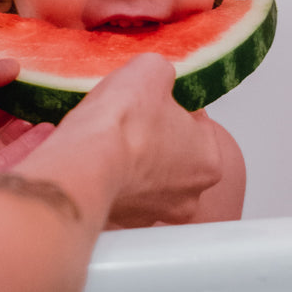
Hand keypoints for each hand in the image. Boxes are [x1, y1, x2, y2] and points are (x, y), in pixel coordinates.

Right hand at [67, 53, 222, 227]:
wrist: (82, 162)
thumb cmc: (122, 124)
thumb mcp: (151, 69)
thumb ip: (163, 72)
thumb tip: (157, 75)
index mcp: (209, 159)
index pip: (197, 123)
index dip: (172, 105)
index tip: (152, 99)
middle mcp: (188, 195)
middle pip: (174, 154)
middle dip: (154, 137)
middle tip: (130, 118)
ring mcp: (153, 214)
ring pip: (146, 178)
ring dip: (132, 160)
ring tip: (109, 138)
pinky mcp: (121, 223)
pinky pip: (119, 193)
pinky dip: (109, 178)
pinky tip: (95, 159)